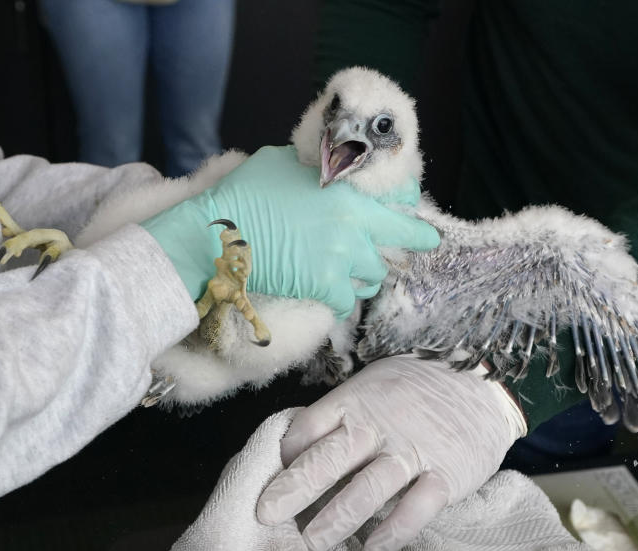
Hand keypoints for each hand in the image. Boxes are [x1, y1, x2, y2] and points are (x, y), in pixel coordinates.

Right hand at [139, 146, 438, 314]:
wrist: (216, 236)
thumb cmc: (242, 194)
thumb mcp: (282, 161)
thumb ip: (314, 165)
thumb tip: (323, 163)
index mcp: (348, 192)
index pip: (401, 199)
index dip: (409, 205)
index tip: (413, 211)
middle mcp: (353, 226)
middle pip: (401, 242)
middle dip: (409, 243)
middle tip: (421, 244)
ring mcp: (341, 259)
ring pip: (375, 275)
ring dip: (366, 274)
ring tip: (353, 272)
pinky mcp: (324, 287)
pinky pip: (349, 302)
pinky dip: (341, 300)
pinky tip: (331, 295)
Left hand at [256, 355, 525, 550]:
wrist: (484, 384)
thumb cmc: (415, 390)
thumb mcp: (372, 386)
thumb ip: (338, 416)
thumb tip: (294, 450)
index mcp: (356, 401)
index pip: (309, 427)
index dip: (285, 454)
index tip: (271, 477)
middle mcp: (380, 425)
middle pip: (329, 458)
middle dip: (294, 488)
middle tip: (265, 515)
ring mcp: (413, 450)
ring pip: (368, 487)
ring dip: (337, 517)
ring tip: (312, 541)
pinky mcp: (447, 474)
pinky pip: (417, 507)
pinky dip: (394, 530)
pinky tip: (374, 549)